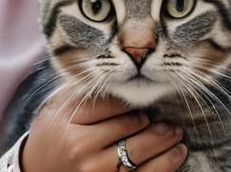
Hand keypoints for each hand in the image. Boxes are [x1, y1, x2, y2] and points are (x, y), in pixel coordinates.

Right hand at [21, 91, 186, 171]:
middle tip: (170, 118)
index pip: (113, 105)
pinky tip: (177, 154)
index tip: (143, 98)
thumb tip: (118, 67)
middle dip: (155, 121)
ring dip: (166, 142)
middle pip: (131, 128)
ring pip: (142, 153)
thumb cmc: (53, 135)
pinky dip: (165, 165)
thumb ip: (85, 88)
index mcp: (71, 124)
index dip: (133, 99)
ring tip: (177, 133)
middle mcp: (83, 150)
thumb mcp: (60, 106)